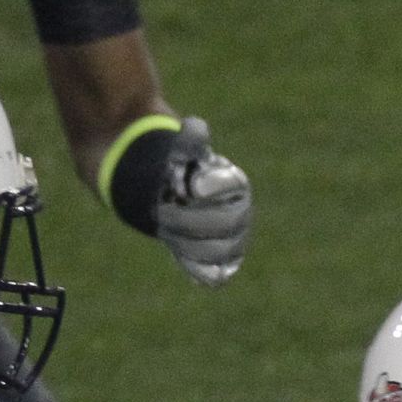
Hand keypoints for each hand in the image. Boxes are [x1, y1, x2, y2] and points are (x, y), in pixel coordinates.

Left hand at [156, 117, 251, 286]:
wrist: (163, 195)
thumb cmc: (174, 169)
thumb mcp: (178, 149)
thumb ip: (188, 140)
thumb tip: (196, 127)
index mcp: (234, 183)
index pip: (233, 186)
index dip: (214, 186)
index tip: (191, 186)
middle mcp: (240, 213)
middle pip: (226, 223)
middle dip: (190, 218)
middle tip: (161, 211)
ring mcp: (231, 240)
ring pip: (219, 250)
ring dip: (188, 242)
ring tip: (163, 227)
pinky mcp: (216, 262)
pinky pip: (216, 273)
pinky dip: (202, 270)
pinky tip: (183, 260)